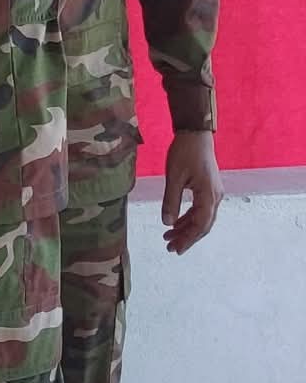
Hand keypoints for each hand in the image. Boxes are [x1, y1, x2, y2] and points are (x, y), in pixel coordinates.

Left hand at [161, 130, 223, 253]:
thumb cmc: (184, 152)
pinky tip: (176, 222)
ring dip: (186, 228)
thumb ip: (171, 200)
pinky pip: (200, 209)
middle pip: (203, 225)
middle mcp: (216, 197)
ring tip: (169, 237)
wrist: (196, 134)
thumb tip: (167, 223)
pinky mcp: (209, 189)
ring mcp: (214, 193)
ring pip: (202, 218)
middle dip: (187, 237)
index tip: (175, 249)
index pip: (200, 224)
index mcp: (209, 196)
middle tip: (170, 248)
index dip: (188, 238)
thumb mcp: (174, 177)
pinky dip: (189, 217)